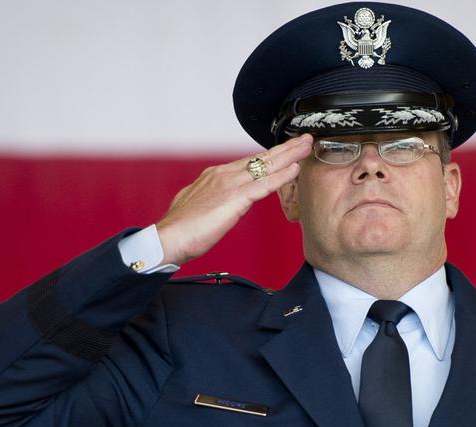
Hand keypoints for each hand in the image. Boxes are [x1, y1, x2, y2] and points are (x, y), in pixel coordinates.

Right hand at [156, 134, 311, 265]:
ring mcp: (229, 184)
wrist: (168, 237)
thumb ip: (213, 199)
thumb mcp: (198, 205)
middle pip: (261, 158)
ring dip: (289, 155)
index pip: (249, 162)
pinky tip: (295, 169)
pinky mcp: (234, 198)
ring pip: (266, 166)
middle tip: (304, 139)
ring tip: (307, 146)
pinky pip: (264, 184)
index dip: (270, 156)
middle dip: (285, 148)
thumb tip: (220, 200)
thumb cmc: (181, 228)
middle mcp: (223, 174)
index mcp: (215, 175)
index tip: (285, 150)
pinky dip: (281, 176)